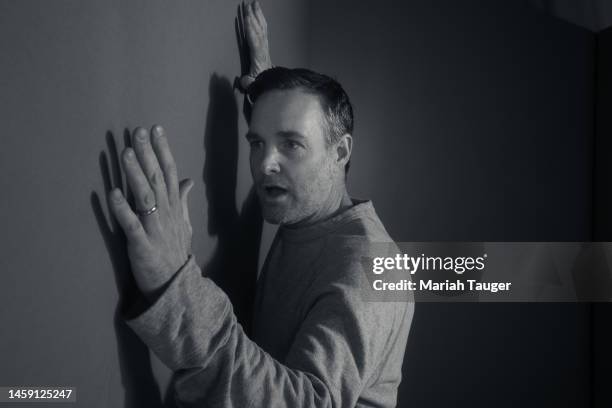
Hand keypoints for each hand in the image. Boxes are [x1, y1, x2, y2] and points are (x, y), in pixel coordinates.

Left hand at [108, 125, 193, 299]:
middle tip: (138, 131)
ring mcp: (155, 229)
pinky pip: (132, 225)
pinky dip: (123, 209)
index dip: (163, 150)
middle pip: (158, 179)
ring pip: (146, 197)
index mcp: (175, 208)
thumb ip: (182, 201)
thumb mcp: (183, 224)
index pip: (171, 172)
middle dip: (148, 154)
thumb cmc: (176, 254)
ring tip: (126, 153)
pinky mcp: (142, 245)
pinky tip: (112, 193)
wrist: (177, 287)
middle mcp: (167, 214)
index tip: (155, 128)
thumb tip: (187, 180)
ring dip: (136, 174)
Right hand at [238, 0, 271, 89]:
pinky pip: (263, 28)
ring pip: (262, 27)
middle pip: (259, 30)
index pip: (255, 41)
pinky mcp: (264, 42)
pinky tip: (258, 11)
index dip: (251, 30)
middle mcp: (263, 48)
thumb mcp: (253, 84)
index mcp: (259, 57)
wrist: (270, 80)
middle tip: (248, 5)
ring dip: (258, 14)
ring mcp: (265, 44)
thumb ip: (248, 83)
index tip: (246, 19)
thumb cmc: (259, 80)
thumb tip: (244, 82)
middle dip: (253, 17)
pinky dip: (261, 18)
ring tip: (255, 3)